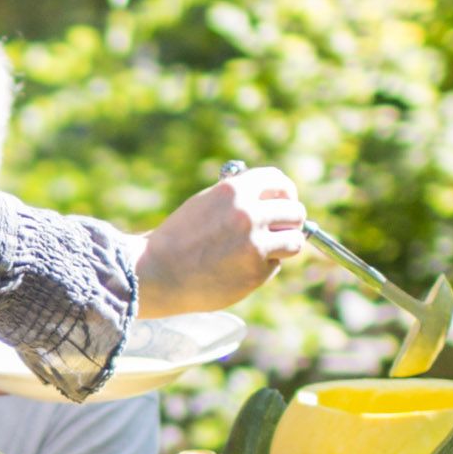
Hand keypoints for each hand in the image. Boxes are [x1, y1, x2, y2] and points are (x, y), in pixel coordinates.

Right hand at [135, 164, 305, 313]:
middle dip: (291, 221)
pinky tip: (239, 269)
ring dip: (284, 245)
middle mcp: (248, 213)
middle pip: (295, 211)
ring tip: (264, 251)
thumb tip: (274, 201)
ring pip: (295, 240)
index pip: (279, 181)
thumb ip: (239, 199)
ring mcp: (255, 243)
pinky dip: (263, 268)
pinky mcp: (256, 271)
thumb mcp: (206, 204)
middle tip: (281, 230)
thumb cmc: (178, 239)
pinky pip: (275, 266)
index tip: (285, 202)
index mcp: (234, 190)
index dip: (286, 193)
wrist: (157, 272)